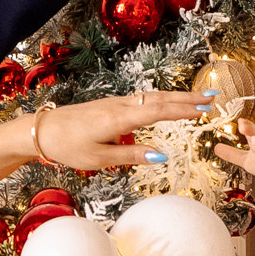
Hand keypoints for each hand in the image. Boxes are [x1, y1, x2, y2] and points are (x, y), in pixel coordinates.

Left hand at [31, 90, 213, 169]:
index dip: (183, 110)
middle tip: (212, 97)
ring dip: (176, 98)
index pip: (158, 111)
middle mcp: (120, 106)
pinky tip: (167, 104)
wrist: (42, 131)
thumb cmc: (67, 146)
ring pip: (151, 97)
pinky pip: (141, 101)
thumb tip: (161, 155)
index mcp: (118, 118)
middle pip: (159, 99)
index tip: (205, 109)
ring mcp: (115, 103)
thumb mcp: (99, 158)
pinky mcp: (111, 106)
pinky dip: (160, 101)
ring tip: (198, 99)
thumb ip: (131, 155)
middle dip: (187, 98)